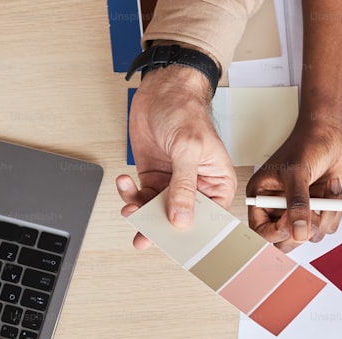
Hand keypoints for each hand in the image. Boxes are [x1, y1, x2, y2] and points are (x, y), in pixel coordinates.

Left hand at [117, 63, 235, 247]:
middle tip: (144, 237)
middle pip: (180, 221)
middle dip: (160, 229)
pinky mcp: (153, 179)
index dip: (195, 235)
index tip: (178, 246)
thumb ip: (184, 186)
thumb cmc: (185, 111)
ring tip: (130, 206)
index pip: (210, 220)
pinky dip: (129, 193)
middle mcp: (196, 189)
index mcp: (217, 184)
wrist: (161, 90)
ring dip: (140, 212)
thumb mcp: (188, 149)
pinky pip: (140, 197)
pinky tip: (124, 181)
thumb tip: (181, 220)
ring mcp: (172, 185)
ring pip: (156, 213)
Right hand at [247, 119, 341, 252]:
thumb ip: (297, 205)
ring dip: (325, 217)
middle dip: (304, 229)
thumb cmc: (306, 143)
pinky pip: (327, 227)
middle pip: (285, 241)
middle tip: (313, 210)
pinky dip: (335, 211)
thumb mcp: (296, 174)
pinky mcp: (317, 209)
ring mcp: (298, 209)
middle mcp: (278, 207)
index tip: (292, 221)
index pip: (261, 232)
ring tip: (325, 193)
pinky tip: (331, 191)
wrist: (330, 133)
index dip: (277, 232)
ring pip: (309, 236)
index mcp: (261, 198)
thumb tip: (299, 232)